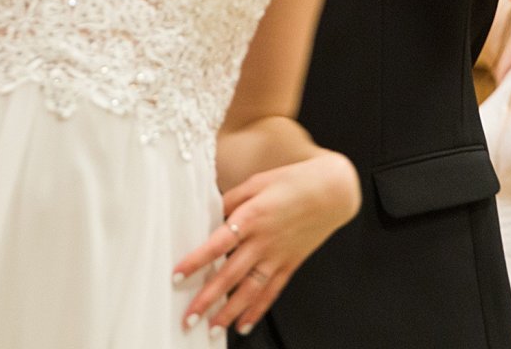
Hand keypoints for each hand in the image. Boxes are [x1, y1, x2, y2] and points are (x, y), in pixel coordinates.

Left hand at [173, 152, 358, 337]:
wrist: (332, 191)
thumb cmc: (293, 181)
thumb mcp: (256, 182)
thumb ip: (231, 200)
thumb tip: (210, 213)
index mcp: (251, 217)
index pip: (218, 244)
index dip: (197, 261)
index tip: (178, 275)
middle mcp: (263, 240)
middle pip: (231, 275)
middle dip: (208, 298)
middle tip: (189, 317)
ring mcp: (278, 255)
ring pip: (251, 289)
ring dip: (230, 312)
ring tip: (212, 329)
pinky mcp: (290, 264)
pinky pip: (272, 291)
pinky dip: (258, 310)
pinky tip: (244, 324)